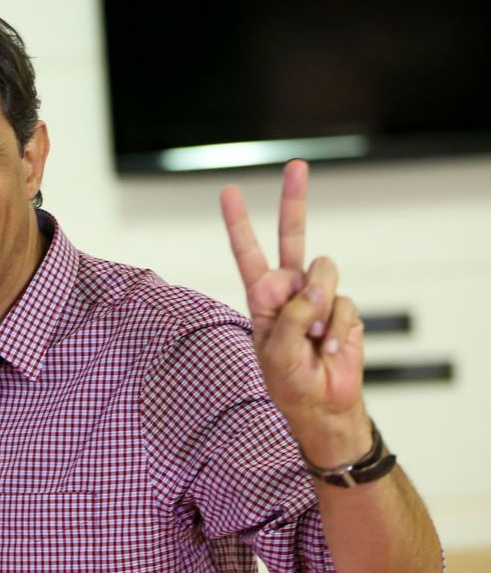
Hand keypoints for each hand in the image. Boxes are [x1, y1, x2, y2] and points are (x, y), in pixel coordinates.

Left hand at [220, 159, 369, 462]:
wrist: (324, 406)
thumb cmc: (289, 383)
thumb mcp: (274, 353)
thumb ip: (291, 318)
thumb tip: (315, 291)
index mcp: (261, 297)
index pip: (247, 253)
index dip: (238, 223)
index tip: (228, 191)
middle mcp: (289, 290)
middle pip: (291, 237)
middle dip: (293, 200)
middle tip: (295, 166)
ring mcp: (317, 297)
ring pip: (324, 271)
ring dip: (320, 304)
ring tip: (314, 337)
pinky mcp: (342, 309)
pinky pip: (344, 304)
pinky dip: (338, 329)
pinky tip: (330, 349)